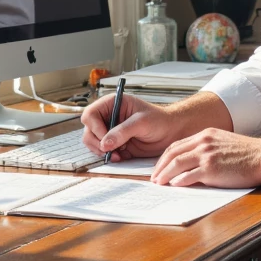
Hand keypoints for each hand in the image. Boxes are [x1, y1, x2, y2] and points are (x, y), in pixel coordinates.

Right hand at [80, 89, 232, 160]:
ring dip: (102, 151)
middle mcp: (109, 117)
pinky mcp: (115, 144)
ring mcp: (110, 131)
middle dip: (97, 142)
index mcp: (112, 104)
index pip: (91, 114)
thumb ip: (122, 131)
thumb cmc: (160, 120)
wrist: (172, 133)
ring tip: (118, 153)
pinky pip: (103, 152)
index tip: (107, 138)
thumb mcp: (142, 122)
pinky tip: (121, 156)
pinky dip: (108, 156)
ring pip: (92, 142)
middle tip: (110, 150)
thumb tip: (105, 143)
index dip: (95, 128)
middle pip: (88, 130)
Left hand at [151, 124, 260, 190]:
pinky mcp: (211, 169)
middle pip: (172, 153)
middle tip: (154, 177)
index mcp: (206, 134)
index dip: (165, 157)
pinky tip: (173, 186)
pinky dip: (178, 181)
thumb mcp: (225, 143)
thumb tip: (195, 162)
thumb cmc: (249, 153)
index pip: (177, 145)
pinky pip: (188, 176)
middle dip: (160, 166)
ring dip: (164, 174)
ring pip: (176, 164)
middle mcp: (203, 142)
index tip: (160, 166)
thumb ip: (208, 148)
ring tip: (159, 183)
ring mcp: (206, 155)